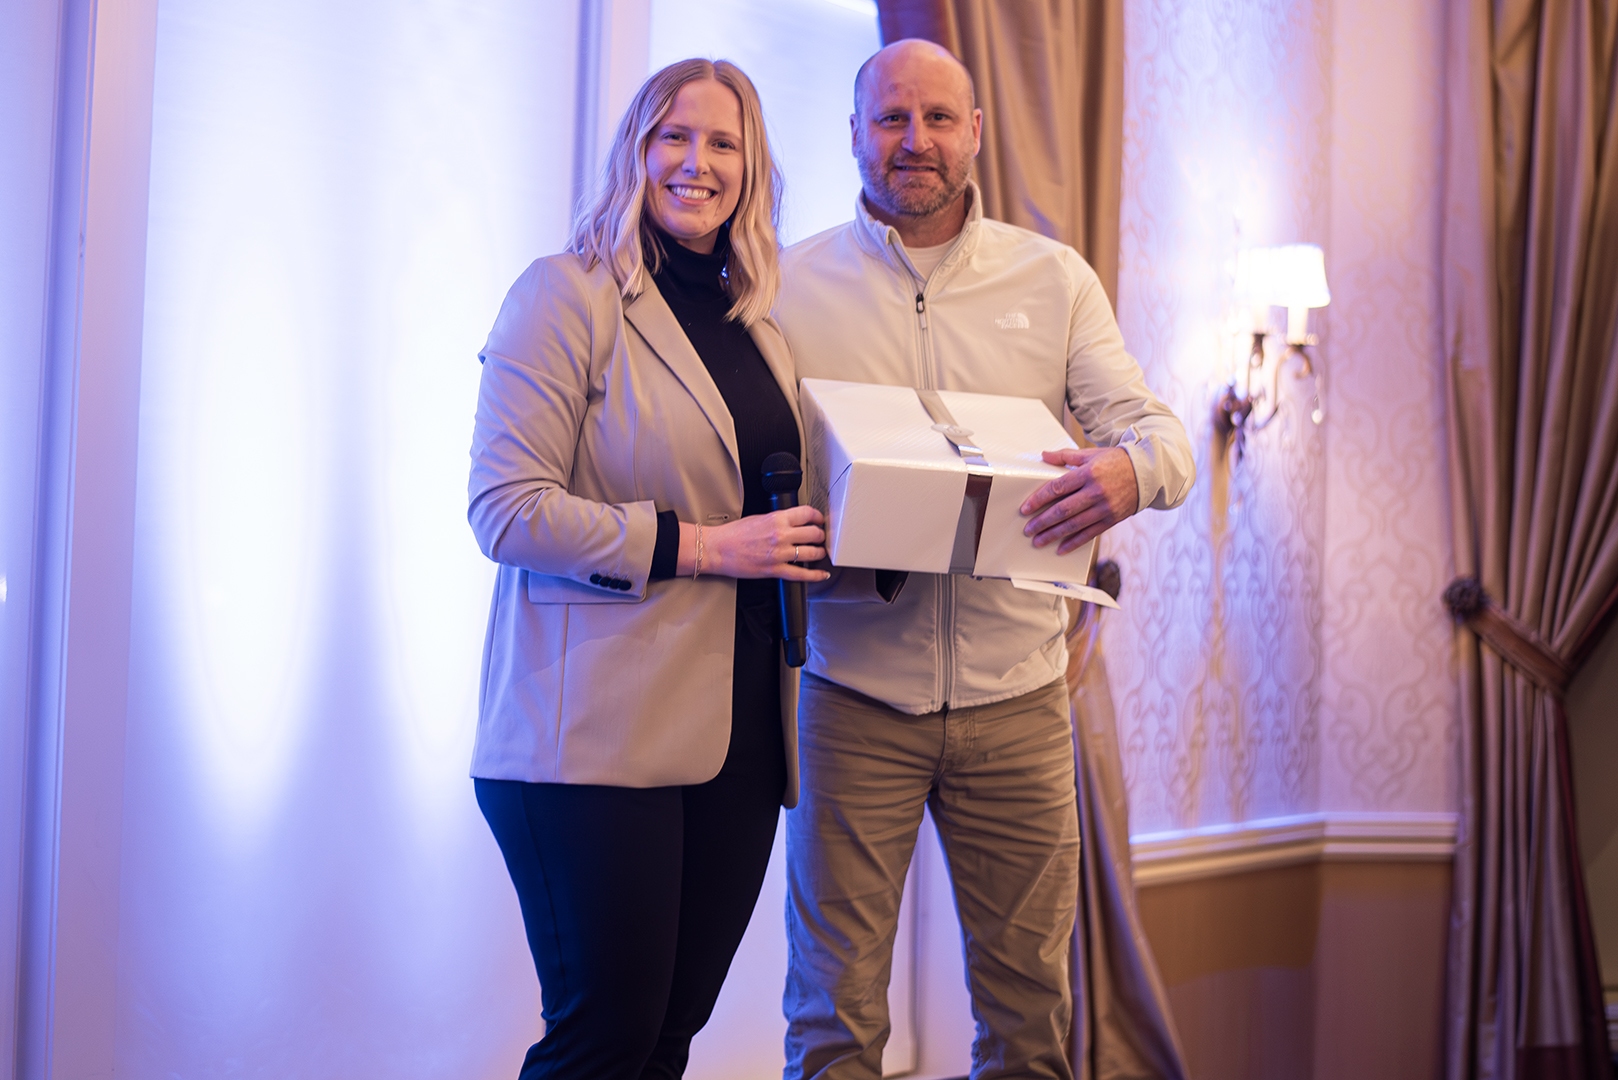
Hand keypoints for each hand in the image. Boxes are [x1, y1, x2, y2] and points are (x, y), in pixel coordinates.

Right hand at [683, 506, 829, 580]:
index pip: (807, 513)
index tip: (819, 520)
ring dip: (819, 553)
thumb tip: (793, 523)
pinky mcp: (775, 570)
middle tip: (820, 537)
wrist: (717, 549)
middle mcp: (780, 535)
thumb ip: (778, 520)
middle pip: (814, 533)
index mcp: (776, 518)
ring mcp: (779, 553)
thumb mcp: (759, 518)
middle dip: (820, 536)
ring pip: (811, 553)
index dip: (817, 517)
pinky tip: (821, 574)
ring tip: (819, 553)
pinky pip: (801, 574)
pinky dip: (815, 575)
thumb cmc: (733, 534)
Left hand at [1019, 447, 1138, 553]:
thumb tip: (1044, 455)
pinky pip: (1089, 534)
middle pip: (1063, 510)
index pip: (1057, 488)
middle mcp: (1095, 492)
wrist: (1147, 473)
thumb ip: (1066, 456)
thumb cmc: (1116, 461)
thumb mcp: (1090, 454)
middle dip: (1042, 522)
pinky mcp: (1111, 519)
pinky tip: (1061, 548)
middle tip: (1028, 529)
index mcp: (1088, 473)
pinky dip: (1074, 543)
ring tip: (1038, 541)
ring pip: (1074, 525)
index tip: (1025, 508)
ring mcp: (1104, 508)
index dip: (1039, 499)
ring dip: (1053, 534)